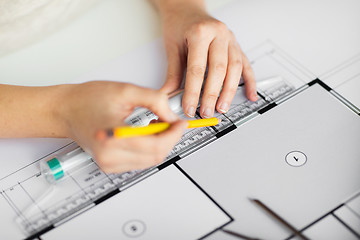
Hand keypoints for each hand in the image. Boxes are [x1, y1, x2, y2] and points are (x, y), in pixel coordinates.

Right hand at [61, 81, 186, 172]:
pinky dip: (150, 148)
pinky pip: (140, 161)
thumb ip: (154, 101)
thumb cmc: (86, 99)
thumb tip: (172, 116)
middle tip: (172, 122)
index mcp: (112, 139)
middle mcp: (110, 157)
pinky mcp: (110, 165)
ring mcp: (109, 164)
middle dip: (170, 138)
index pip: (155, 145)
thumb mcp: (125, 91)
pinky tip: (147, 133)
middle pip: (156, 156)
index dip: (174, 134)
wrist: (65, 110)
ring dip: (161, 143)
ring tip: (157, 124)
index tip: (181, 122)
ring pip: (150, 160)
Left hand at [157, 1, 256, 117]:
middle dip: (213, 95)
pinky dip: (249, 81)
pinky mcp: (236, 45)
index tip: (189, 107)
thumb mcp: (172, 48)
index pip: (197, 69)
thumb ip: (173, 74)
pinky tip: (250, 95)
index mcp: (200, 33)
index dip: (193, 92)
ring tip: (222, 107)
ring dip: (230, 91)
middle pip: (219, 70)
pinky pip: (245, 64)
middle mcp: (218, 34)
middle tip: (207, 111)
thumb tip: (169, 96)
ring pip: (235, 68)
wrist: (187, 9)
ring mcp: (230, 39)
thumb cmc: (179, 25)